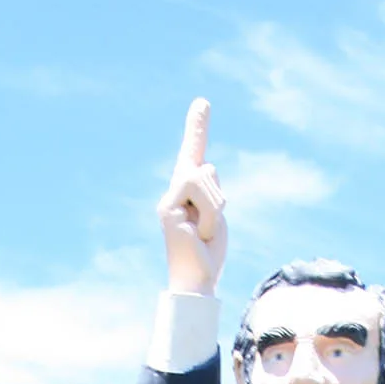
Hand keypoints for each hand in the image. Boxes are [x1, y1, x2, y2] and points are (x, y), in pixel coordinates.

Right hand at [158, 97, 226, 296]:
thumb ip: (211, 190)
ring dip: (214, 211)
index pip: (194, 154)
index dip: (197, 129)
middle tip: (208, 231)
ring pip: (204, 179)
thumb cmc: (208, 255)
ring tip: (204, 234)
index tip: (203, 103)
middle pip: (206, 169)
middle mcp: (174, 193)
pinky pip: (201, 197)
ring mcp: (169, 200)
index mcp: (187, 193)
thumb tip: (206, 165)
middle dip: (217, 199)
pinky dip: (209, 218)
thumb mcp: (217, 216)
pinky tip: (199, 235)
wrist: (196, 281)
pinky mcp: (168, 209)